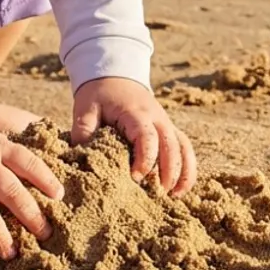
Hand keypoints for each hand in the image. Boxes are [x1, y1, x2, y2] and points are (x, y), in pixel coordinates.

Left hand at [71, 76, 196, 194]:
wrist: (114, 73)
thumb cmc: (99, 93)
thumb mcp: (85, 107)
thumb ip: (83, 131)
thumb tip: (81, 159)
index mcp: (136, 113)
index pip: (147, 137)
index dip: (145, 160)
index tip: (134, 178)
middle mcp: (157, 118)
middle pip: (172, 145)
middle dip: (168, 172)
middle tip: (157, 194)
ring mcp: (165, 122)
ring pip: (183, 147)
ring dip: (183, 172)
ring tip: (173, 196)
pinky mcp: (168, 128)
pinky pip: (185, 147)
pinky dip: (187, 168)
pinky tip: (180, 189)